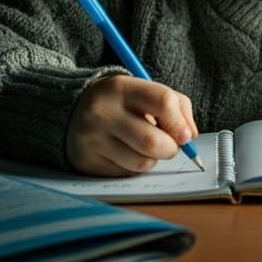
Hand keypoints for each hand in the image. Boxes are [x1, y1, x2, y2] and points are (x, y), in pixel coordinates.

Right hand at [65, 74, 198, 175]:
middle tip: (170, 146)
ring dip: (153, 159)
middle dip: (171, 149)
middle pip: (153, 141)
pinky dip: (134, 167)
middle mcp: (103, 113)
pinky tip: (126, 153)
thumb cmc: (120, 102)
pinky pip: (126, 174)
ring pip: (142, 163)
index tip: (185, 134)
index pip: (163, 102)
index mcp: (121, 88)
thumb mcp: (143, 91)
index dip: (180, 122)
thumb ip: (176, 106)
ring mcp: (93, 139)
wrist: (71, 110)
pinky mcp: (88, 162)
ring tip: (145, 147)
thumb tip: (190, 137)